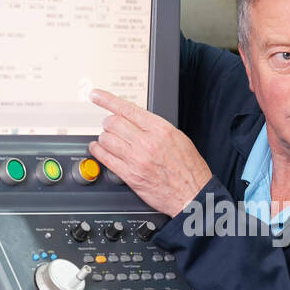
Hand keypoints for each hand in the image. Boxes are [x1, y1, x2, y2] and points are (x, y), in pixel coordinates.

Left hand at [90, 90, 211, 216]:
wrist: (192, 193)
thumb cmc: (189, 169)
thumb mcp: (178, 138)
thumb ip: (155, 127)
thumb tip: (137, 119)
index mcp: (161, 130)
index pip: (127, 109)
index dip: (107, 100)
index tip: (97, 95)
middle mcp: (147, 143)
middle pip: (113, 122)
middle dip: (109, 122)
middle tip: (110, 124)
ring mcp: (136, 159)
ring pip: (106, 139)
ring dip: (104, 137)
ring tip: (107, 139)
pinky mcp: (130, 175)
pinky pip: (105, 158)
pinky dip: (98, 151)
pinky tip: (99, 148)